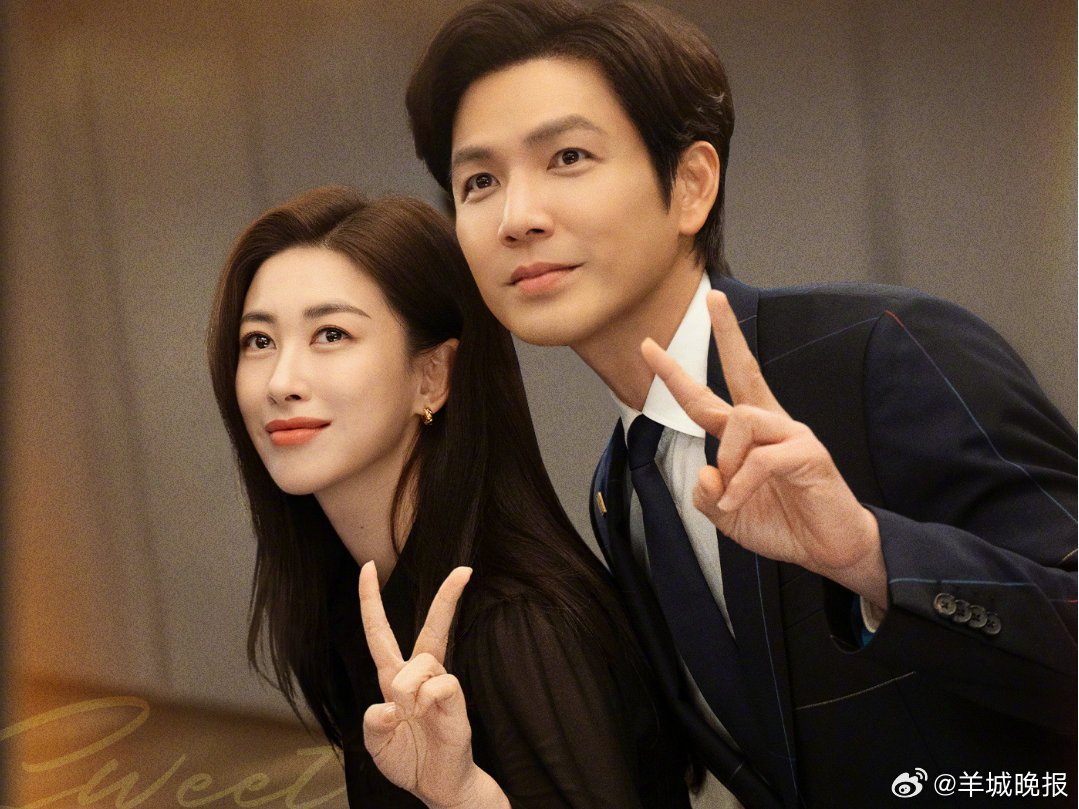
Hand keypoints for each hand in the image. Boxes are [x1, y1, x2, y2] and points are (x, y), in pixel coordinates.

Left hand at [360, 561, 504, 808]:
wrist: (435, 787)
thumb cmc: (407, 759)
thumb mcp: (374, 742)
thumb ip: (372, 720)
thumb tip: (390, 704)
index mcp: (393, 678)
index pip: (380, 632)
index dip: (371, 600)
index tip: (369, 567)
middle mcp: (419, 676)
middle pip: (432, 628)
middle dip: (447, 598)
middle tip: (464, 570)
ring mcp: (440, 688)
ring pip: (423, 661)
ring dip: (408, 687)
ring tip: (409, 714)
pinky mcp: (456, 702)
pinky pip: (441, 684)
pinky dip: (426, 699)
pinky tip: (425, 715)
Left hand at [641, 289, 885, 607]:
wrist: (829, 549)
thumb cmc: (783, 524)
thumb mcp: (728, 515)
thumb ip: (707, 495)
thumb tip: (706, 472)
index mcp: (748, 436)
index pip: (708, 398)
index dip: (676, 375)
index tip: (649, 346)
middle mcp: (770, 425)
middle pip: (745, 369)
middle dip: (728, 332)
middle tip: (712, 298)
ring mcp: (792, 435)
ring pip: (741, 420)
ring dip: (728, 460)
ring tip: (734, 493)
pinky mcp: (809, 453)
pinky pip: (761, 458)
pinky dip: (742, 484)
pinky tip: (739, 502)